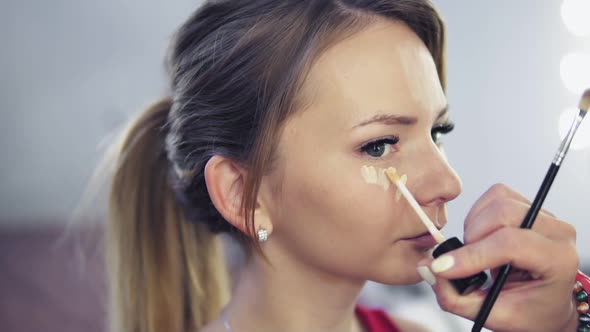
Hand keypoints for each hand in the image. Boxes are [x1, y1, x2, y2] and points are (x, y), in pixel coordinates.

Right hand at [419, 184, 578, 331]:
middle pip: (504, 213)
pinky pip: (496, 196)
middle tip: (464, 261)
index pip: (511, 244)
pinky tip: (482, 238)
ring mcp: (545, 216)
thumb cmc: (528, 311)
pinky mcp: (529, 206)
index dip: (472, 254)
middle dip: (472, 238)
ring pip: (498, 200)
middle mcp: (556, 232)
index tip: (443, 268)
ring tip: (477, 252)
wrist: (547, 305)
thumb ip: (456, 296)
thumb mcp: (493, 315)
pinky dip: (478, 215)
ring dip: (475, 226)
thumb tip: (427, 269)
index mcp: (557, 261)